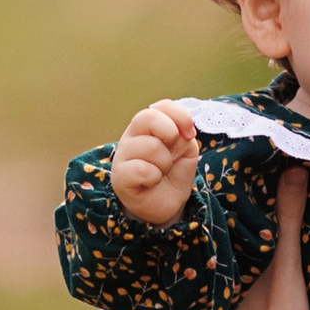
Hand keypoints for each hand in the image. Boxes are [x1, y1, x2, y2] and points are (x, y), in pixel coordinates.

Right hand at [110, 100, 199, 223]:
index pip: (161, 105)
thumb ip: (183, 133)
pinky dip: (155, 177)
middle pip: (148, 117)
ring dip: (165, 163)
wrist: (166, 203)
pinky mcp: (119, 177)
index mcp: (148, 125)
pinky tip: (150, 182)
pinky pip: (144, 170)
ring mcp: (123, 155)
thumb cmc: (174, 172)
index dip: (180, 116)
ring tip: (160, 172)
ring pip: (151, 146)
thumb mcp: (186, 149)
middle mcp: (132, 135)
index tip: (189, 134)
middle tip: (172, 153)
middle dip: (170, 135)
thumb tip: (181, 130)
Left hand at [190, 163, 309, 309]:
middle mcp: (190, 305)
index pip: (200, 247)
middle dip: (214, 266)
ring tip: (235, 288)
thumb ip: (288, 218)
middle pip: (199, 275)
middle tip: (231, 254)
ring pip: (199, 304)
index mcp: (206, 278)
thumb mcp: (287, 267)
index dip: (210, 234)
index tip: (218, 221)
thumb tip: (294, 170)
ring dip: (214, 297)